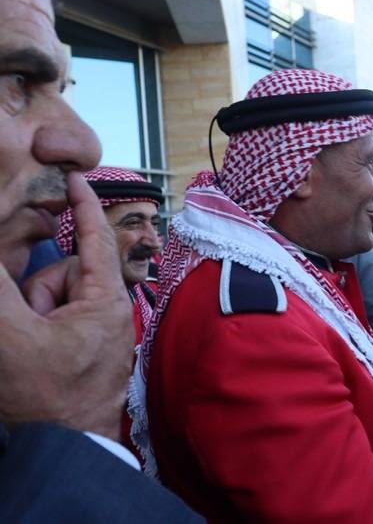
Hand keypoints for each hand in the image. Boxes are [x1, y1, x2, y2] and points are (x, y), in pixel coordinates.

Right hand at [0, 172, 133, 439]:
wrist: (66, 448)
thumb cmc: (48, 399)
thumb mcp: (9, 334)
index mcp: (106, 301)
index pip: (95, 239)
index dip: (84, 205)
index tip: (77, 178)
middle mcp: (110, 311)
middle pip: (65, 271)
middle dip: (40, 290)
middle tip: (33, 324)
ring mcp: (98, 330)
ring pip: (56, 298)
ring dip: (37, 313)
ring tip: (35, 346)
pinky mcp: (87, 347)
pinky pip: (58, 320)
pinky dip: (41, 326)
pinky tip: (37, 354)